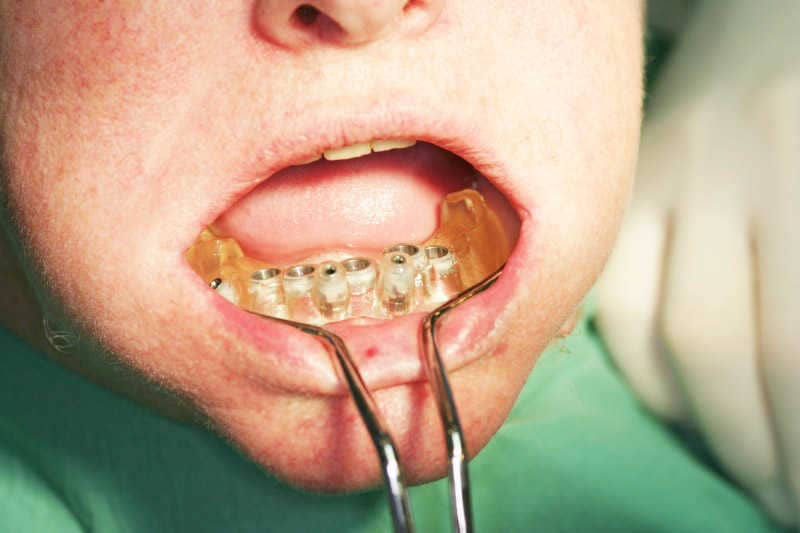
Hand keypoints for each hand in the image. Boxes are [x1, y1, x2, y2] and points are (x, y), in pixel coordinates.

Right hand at [596, 1, 798, 525]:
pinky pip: (622, 306)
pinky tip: (687, 409)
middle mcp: (728, 169)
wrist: (775, 0)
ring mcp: (663, 180)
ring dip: (714, 429)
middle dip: (768, 451)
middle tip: (787, 505)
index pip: (798, 347)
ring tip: (753, 476)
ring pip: (670, 336)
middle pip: (730, 349)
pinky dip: (651, 375)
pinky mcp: (628, 192)